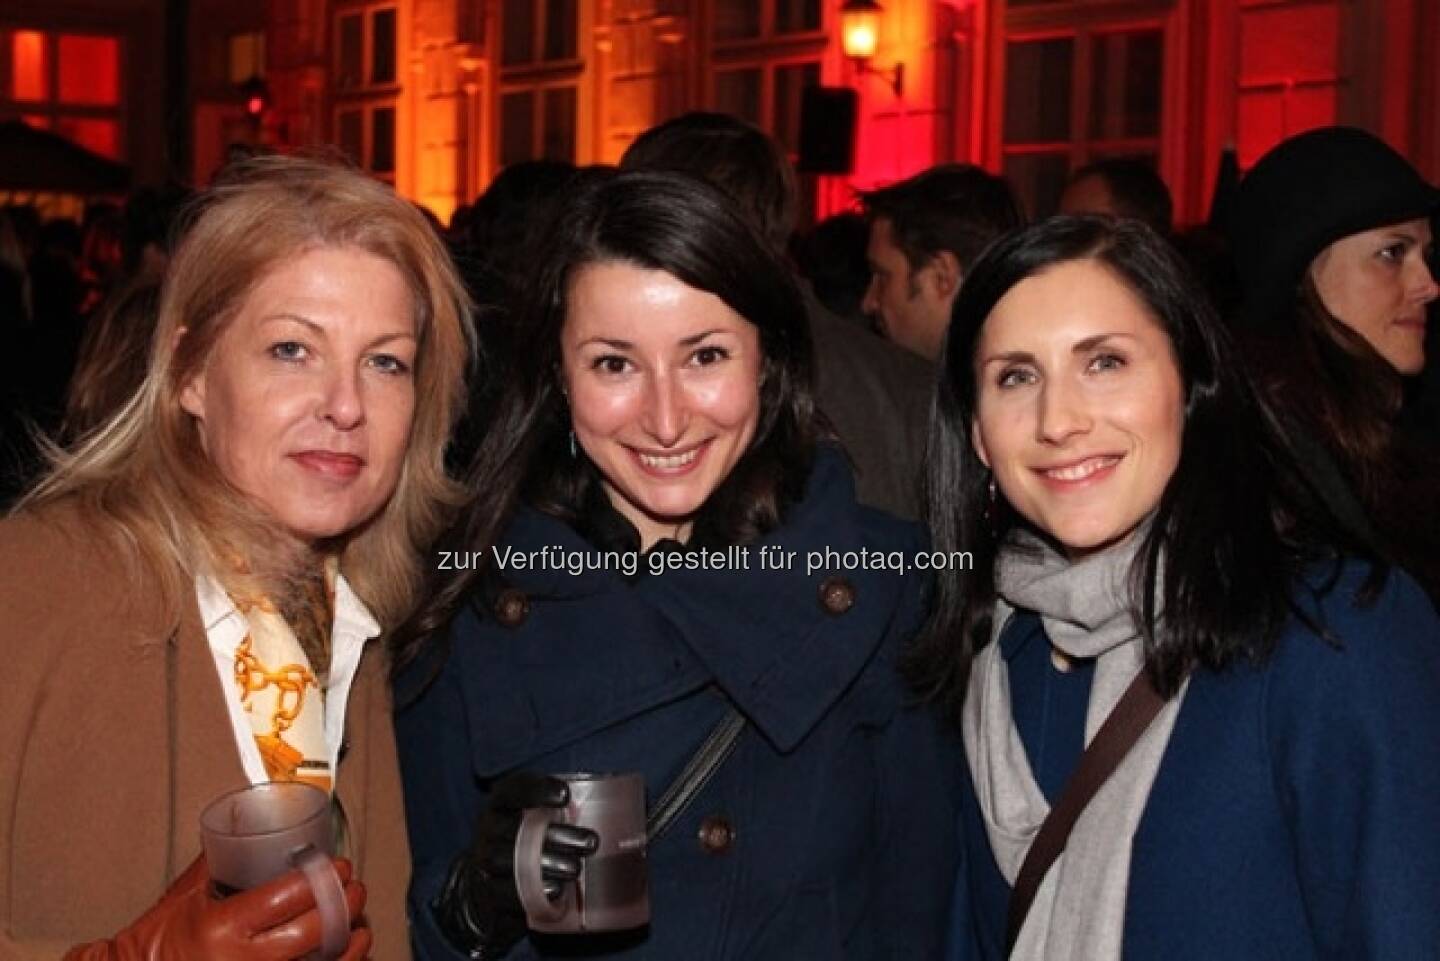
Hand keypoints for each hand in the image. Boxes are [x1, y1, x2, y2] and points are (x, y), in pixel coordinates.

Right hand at [64, 854, 369, 960]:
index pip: (289, 897)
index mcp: (223, 927)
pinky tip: (344, 956)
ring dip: (351, 945)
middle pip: (315, 933)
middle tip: (354, 888)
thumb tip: (249, 823)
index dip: (324, 879)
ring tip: (360, 926)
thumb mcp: (186, 895)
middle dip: (345, 906)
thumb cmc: (156, 941)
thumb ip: (219, 860)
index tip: (339, 866)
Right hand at [434, 771, 597, 958]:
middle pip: (518, 829)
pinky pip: (509, 892)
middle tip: (591, 843)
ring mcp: (486, 861)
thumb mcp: (541, 817)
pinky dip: (534, 891)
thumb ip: (574, 808)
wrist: (492, 883)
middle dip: (556, 835)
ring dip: (547, 864)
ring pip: (513, 861)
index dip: (537, 789)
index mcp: (502, 803)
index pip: (514, 788)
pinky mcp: (491, 892)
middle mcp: (489, 829)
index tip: (566, 795)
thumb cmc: (530, 839)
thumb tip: (638, 802)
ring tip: (576, 869)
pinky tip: (558, 891)